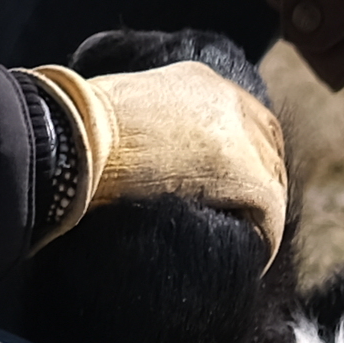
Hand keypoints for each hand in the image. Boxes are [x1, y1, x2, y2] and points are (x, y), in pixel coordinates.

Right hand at [40, 28, 291, 254]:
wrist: (74, 136)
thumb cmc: (74, 131)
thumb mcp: (118, 113)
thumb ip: (142, 128)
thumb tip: (129, 159)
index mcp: (197, 81)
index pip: (241, 118)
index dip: (240, 154)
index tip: (223, 187)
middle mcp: (227, 101)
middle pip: (266, 147)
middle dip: (255, 184)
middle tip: (236, 221)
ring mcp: (241, 138)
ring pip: (270, 183)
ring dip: (255, 214)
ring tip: (238, 246)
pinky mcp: (245, 177)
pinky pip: (267, 218)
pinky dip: (259, 241)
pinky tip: (244, 261)